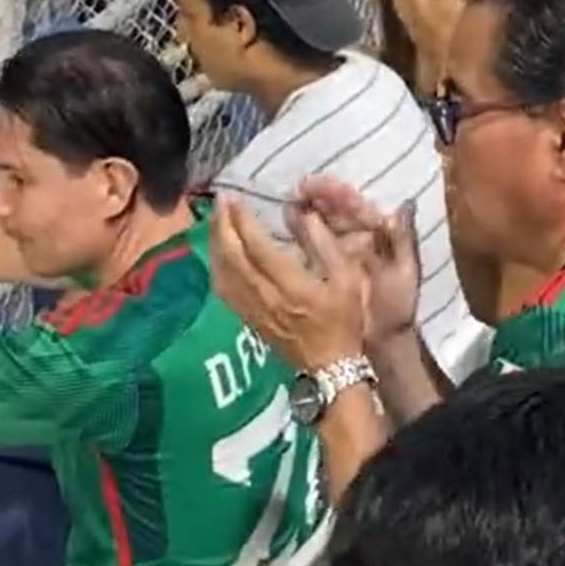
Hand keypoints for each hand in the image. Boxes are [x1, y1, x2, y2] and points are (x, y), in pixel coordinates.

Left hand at [209, 197, 366, 372]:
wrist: (330, 366)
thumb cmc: (343, 321)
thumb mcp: (348, 280)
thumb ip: (326, 246)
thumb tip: (305, 215)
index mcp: (292, 286)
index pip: (258, 248)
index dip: (243, 222)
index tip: (235, 199)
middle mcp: (266, 297)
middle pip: (233, 258)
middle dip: (223, 227)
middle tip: (220, 202)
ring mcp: (253, 310)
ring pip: (223, 274)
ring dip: (216, 245)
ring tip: (215, 221)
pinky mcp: (248, 319)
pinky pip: (223, 290)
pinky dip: (217, 267)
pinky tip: (218, 254)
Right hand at [293, 176, 422, 343]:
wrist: (380, 342)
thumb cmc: (396, 308)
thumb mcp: (405, 274)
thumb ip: (403, 240)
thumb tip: (405, 204)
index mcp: (378, 235)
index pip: (357, 207)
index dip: (340, 194)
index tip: (322, 187)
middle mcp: (356, 237)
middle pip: (335, 209)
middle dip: (317, 196)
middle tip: (298, 189)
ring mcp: (337, 251)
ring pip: (320, 222)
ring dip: (304, 209)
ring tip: (288, 202)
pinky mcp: (321, 266)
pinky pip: (308, 243)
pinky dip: (296, 231)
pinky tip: (284, 221)